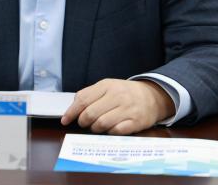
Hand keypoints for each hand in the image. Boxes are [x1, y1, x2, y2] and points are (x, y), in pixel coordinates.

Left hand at [60, 79, 174, 134]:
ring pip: (101, 124)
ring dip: (95, 128)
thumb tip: (73, 107)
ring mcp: (127, 109)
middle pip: (90, 114)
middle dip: (83, 122)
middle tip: (84, 123)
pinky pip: (115, 131)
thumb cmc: (125, 93)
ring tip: (97, 126)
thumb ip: (90, 94)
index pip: (83, 99)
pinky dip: (109, 132)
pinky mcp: (135, 122)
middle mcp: (117, 96)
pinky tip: (110, 128)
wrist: (153, 96)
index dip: (71, 112)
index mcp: (107, 85)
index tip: (65, 120)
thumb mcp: (108, 87)